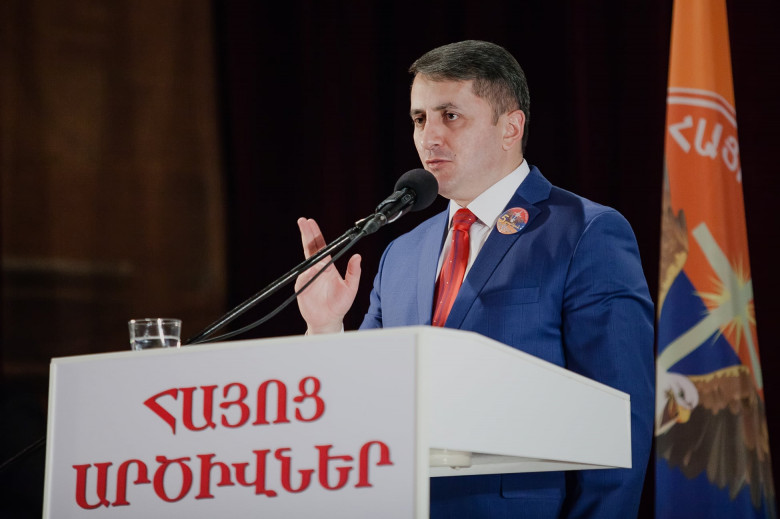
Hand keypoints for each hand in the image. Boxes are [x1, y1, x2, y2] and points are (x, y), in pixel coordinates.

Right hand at [295, 217, 361, 333]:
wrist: (328, 321)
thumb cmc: (340, 304)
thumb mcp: (351, 288)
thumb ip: (354, 272)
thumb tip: (358, 256)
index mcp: (328, 266)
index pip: (321, 246)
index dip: (316, 234)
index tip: (311, 223)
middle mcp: (317, 269)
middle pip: (310, 248)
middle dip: (306, 233)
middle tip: (303, 221)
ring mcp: (308, 277)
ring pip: (305, 259)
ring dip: (304, 245)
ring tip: (306, 232)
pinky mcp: (301, 286)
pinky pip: (303, 276)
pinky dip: (307, 271)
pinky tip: (310, 266)